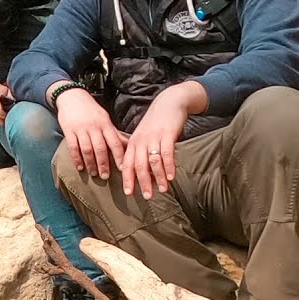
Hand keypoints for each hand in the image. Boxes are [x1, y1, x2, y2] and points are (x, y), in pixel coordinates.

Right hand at [54, 86, 125, 179]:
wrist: (72, 96)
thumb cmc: (91, 110)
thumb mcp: (105, 119)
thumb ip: (114, 133)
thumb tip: (128, 146)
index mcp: (105, 124)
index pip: (115, 142)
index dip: (119, 156)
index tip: (122, 169)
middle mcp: (94, 127)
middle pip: (100, 148)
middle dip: (104, 163)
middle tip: (105, 176)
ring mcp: (81, 129)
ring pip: (87, 149)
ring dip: (91, 163)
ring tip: (93, 173)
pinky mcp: (69, 130)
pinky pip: (73, 147)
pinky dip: (77, 158)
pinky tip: (80, 167)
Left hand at [119, 82, 203, 198]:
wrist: (169, 103)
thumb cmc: (156, 123)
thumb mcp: (143, 137)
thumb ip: (141, 152)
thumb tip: (143, 173)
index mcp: (133, 143)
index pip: (127, 163)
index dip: (128, 179)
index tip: (129, 193)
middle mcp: (141, 141)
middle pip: (139, 165)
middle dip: (142, 182)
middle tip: (147, 196)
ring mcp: (154, 138)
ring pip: (153, 161)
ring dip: (158, 177)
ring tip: (162, 190)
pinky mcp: (167, 135)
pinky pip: (167, 153)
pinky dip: (169, 166)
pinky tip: (172, 177)